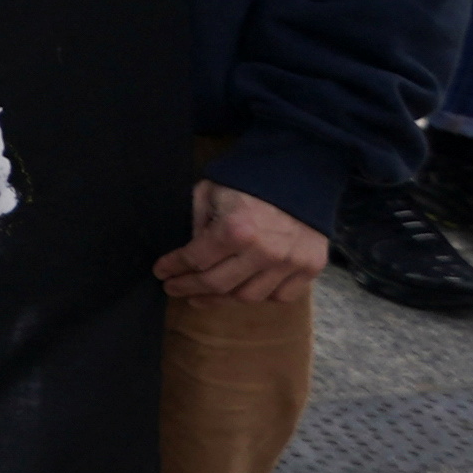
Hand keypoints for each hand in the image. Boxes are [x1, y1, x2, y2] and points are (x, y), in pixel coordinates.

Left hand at [156, 179, 328, 302]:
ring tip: (202, 296)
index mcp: (235, 230)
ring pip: (247, 297)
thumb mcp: (210, 192)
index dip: (172, 268)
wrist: (300, 173)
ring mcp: (290, 263)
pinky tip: (241, 291)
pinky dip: (260, 297)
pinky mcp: (311, 267)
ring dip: (220, 299)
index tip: (161, 272)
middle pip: (217, 285)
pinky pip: (281, 296)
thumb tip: (189, 255)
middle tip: (173, 288)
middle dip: (188, 287)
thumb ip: (197, 224)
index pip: (195, 260)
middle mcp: (264, 252)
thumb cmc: (248, 181)